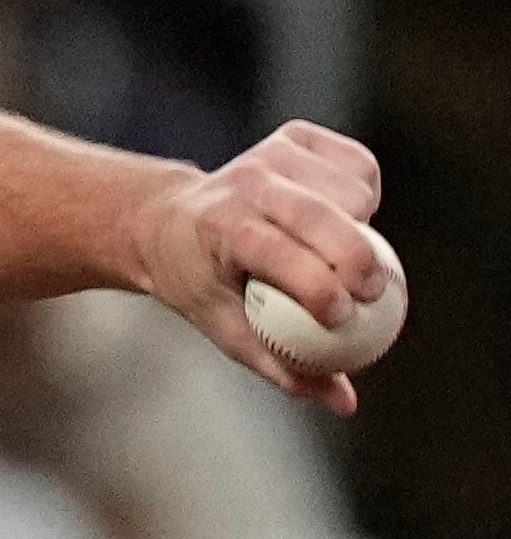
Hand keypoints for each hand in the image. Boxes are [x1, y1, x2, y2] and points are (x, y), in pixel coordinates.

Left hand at [128, 120, 387, 415]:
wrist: (165, 220)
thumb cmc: (198, 282)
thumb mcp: (226, 330)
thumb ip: (285, 366)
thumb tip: (344, 401)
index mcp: (221, 229)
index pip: (277, 254)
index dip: (318, 286)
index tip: (342, 317)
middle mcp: (245, 183)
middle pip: (322, 218)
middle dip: (359, 259)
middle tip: (374, 293)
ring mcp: (270, 154)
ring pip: (350, 190)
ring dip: (363, 225)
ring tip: (344, 253)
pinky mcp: (296, 137)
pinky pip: (358, 165)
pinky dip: (365, 194)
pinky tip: (345, 216)